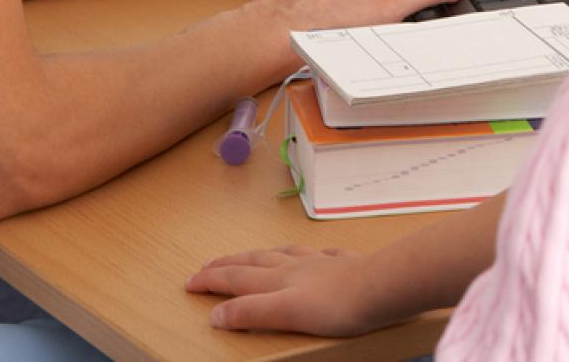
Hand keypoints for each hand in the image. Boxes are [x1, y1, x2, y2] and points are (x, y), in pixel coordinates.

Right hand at [188, 245, 387, 335]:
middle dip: (227, 263)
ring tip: (253, 255)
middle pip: (254, 261)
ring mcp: (320, 263)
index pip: (236, 278)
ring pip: (283, 253)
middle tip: (207, 264)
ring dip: (262, 255)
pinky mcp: (344, 265)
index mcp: (278, 279)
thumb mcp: (285, 313)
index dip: (210, 280)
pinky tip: (317, 254)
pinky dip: (312, 255)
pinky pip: (323, 255)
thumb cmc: (335, 305)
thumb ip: (250, 313)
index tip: (189, 282)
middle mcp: (295, 266)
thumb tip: (216, 315)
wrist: (380, 287)